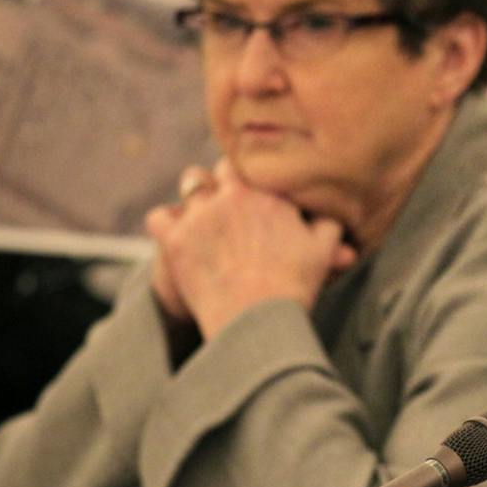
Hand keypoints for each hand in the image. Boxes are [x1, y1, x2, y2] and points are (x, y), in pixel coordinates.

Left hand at [143, 161, 355, 335]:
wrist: (258, 321)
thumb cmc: (294, 287)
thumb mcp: (323, 250)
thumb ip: (328, 221)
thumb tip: (327, 208)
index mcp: (269, 192)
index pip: (254, 165)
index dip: (252, 175)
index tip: (252, 188)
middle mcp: (233, 195)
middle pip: (221, 168)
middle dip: (224, 180)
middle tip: (227, 199)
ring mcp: (201, 214)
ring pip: (190, 182)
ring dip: (195, 195)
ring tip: (200, 213)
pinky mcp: (175, 239)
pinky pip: (158, 215)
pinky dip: (165, 222)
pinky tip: (174, 233)